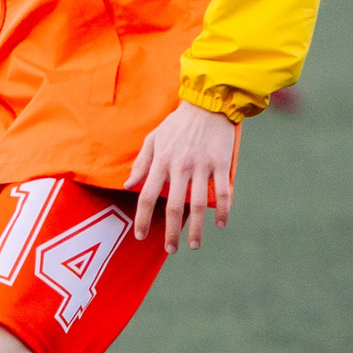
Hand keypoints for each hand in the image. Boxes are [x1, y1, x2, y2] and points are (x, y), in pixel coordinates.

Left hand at [123, 100, 237, 250]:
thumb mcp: (153, 139)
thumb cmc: (178, 122)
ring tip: (194, 245)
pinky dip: (223, 211)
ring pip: (198, 205)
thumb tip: (129, 186)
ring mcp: (201, 166)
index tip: (140, 236)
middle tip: (170, 250)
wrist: (208, 103)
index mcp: (161, 161)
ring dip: (196, 229)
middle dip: (170, 232)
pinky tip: (221, 224)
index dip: (141, 218)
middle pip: (172, 207)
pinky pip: (222, 192)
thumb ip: (141, 163)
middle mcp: (180, 166)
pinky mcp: (221, 163)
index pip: (146, 195)